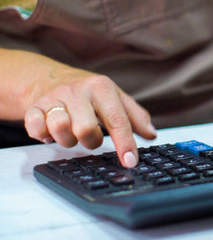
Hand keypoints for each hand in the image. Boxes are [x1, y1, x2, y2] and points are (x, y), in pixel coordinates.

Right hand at [7, 51, 156, 167]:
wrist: (47, 78)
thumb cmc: (88, 92)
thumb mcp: (116, 97)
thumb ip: (135, 116)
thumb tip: (151, 134)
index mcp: (102, 88)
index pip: (117, 119)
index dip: (125, 143)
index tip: (131, 161)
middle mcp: (78, 91)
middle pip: (86, 129)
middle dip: (91, 141)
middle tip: (90, 137)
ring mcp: (53, 98)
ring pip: (60, 129)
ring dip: (67, 140)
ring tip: (70, 133)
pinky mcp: (33, 107)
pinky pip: (35, 128)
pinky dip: (43, 135)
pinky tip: (50, 132)